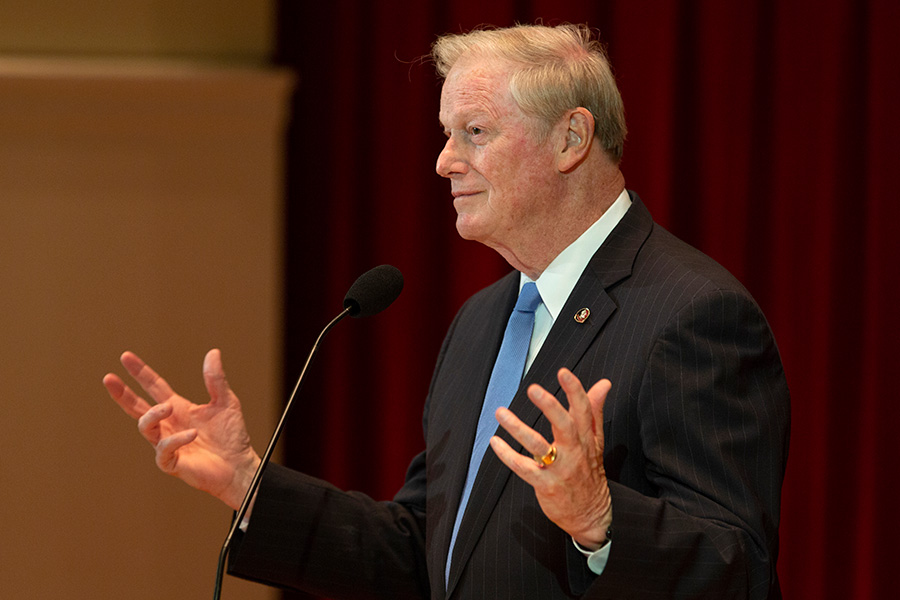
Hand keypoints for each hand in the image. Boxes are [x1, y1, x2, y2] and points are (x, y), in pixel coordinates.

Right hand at [103, 349, 260, 510]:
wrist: (240, 466)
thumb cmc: (232, 436)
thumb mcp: (226, 401)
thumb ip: (216, 379)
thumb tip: (213, 352)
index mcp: (178, 408)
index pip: (153, 386)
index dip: (140, 372)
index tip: (125, 356)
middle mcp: (169, 425)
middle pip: (137, 407)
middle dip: (122, 393)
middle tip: (109, 379)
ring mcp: (168, 444)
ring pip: (146, 427)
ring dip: (154, 414)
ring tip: (168, 406)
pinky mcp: (172, 462)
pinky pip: (164, 450)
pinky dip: (176, 440)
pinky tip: (191, 434)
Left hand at [489, 368, 611, 548]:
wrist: (591, 515)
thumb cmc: (590, 472)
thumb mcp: (596, 441)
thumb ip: (595, 410)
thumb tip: (604, 383)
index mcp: (586, 439)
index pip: (583, 411)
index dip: (575, 391)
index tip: (563, 372)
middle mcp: (575, 452)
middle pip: (564, 426)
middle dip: (550, 407)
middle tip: (533, 389)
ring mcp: (560, 470)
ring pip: (539, 446)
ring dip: (518, 428)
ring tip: (500, 412)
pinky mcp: (546, 485)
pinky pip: (524, 468)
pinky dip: (508, 455)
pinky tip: (495, 442)